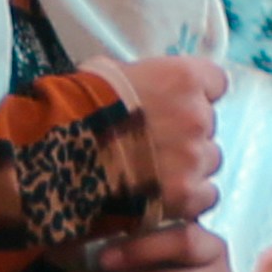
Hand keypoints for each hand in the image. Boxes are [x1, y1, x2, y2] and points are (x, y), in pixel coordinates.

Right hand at [93, 53, 226, 232]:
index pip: (215, 82)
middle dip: (184, 135)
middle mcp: (196, 116)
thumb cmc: (76, 108)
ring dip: (187, 166)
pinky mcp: (186, 196)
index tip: (178, 105)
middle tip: (152, 145)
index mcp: (182, 79)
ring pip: (208, 161)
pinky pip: (206, 196)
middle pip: (207, 126)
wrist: (56, 154)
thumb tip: (145, 86)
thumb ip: (142, 81)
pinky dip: (189, 198)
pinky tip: (162, 196)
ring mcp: (193, 158)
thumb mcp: (108, 73)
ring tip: (152, 173)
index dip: (196, 95)